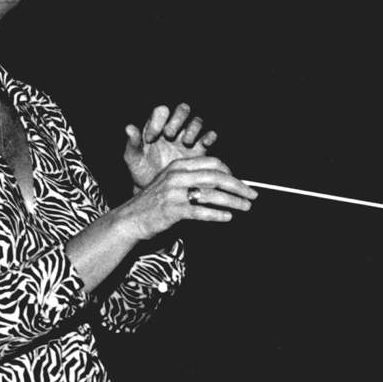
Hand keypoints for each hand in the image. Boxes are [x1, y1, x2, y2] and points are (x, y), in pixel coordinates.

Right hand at [117, 156, 257, 242]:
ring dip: (233, 201)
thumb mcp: (170, 183)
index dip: (230, 172)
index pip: (212, 162)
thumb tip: (221, 183)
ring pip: (212, 194)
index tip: (240, 182)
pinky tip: (227, 217)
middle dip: (238, 185)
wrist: (130, 219)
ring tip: (245, 207)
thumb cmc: (153, 202)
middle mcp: (177, 176)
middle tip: (252, 194)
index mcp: (178, 166)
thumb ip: (192, 180)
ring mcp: (174, 193)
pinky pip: (200, 211)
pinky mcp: (173, 210)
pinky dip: (216, 215)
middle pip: (216, 176)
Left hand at [124, 103, 218, 189]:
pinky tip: (204, 144)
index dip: (157, 121)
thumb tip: (129, 127)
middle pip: (183, 110)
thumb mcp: (134, 159)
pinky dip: (209, 137)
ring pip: (197, 121)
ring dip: (192, 129)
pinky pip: (209, 137)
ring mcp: (188, 138)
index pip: (161, 112)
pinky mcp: (200, 150)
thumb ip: (132, 143)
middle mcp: (174, 128)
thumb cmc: (142, 173)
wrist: (156, 192)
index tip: (150, 139)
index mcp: (157, 126)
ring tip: (185, 143)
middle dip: (177, 120)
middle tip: (169, 136)